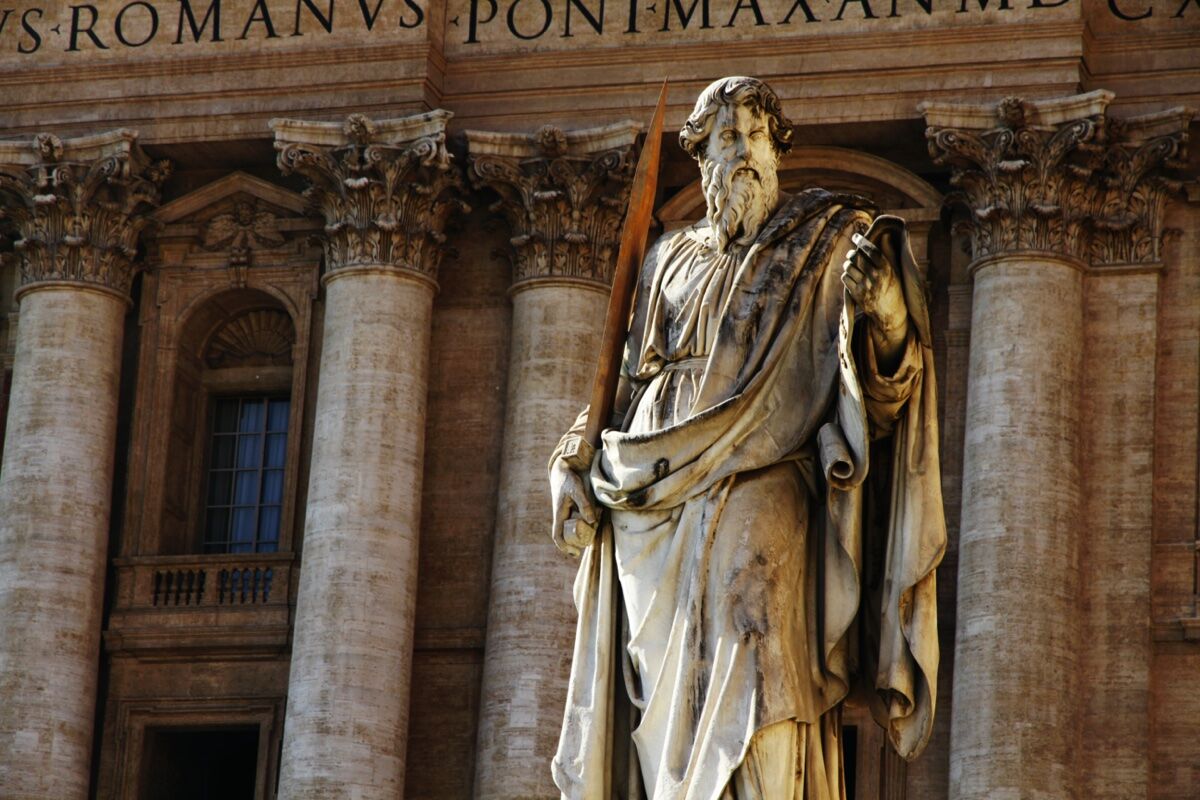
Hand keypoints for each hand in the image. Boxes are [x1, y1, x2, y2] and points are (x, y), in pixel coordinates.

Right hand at [550, 457, 598, 555]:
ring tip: (593, 531)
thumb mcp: (577, 490)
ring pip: (571, 528)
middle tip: (588, 544)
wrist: (563, 469)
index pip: (557, 536)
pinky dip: (583, 524)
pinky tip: (593, 521)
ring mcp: (564, 512)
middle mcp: (561, 515)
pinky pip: (574, 521)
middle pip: (565, 536)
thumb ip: (584, 504)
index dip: (564, 547)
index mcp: (559, 514)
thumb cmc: (569, 480)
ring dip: (581, 533)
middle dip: (576, 542)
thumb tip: (591, 521)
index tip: (575, 553)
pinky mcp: (569, 508)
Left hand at [842, 231, 908, 366]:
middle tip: (853, 253)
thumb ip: (889, 253)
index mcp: (887, 269)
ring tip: (852, 264)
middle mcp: (875, 277)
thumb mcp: (896, 271)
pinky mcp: (857, 295)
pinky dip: (846, 274)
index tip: (856, 236)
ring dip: (848, 263)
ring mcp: (865, 286)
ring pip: (849, 267)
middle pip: (857, 257)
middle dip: (852, 253)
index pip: (870, 250)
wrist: (890, 314)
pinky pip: (845, 278)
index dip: (862, 241)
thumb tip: (886, 236)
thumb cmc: (894, 289)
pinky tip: (851, 275)